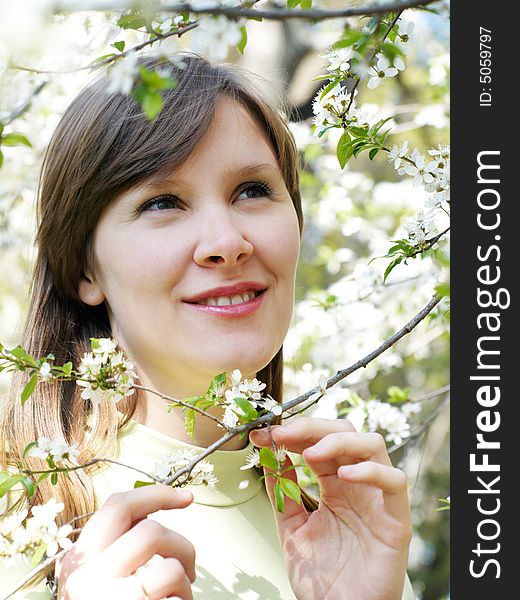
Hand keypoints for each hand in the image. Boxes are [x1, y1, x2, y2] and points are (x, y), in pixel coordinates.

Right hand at [56, 485, 195, 599]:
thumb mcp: (101, 577)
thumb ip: (119, 548)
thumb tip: (155, 514)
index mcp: (78, 559)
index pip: (118, 506)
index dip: (157, 494)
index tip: (186, 498)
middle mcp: (85, 575)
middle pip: (149, 529)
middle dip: (181, 543)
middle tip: (190, 565)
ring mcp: (105, 596)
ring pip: (167, 562)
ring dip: (185, 574)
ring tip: (181, 594)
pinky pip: (172, 586)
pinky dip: (185, 596)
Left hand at [250, 418, 411, 599]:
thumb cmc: (322, 578)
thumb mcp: (291, 528)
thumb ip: (282, 492)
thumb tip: (268, 455)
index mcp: (333, 483)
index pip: (317, 441)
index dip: (292, 431)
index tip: (263, 434)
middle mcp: (357, 483)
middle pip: (345, 431)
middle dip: (311, 427)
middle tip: (282, 434)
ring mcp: (378, 497)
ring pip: (372, 444)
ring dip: (339, 440)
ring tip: (311, 454)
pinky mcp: (396, 518)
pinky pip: (394, 481)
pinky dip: (371, 471)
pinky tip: (344, 476)